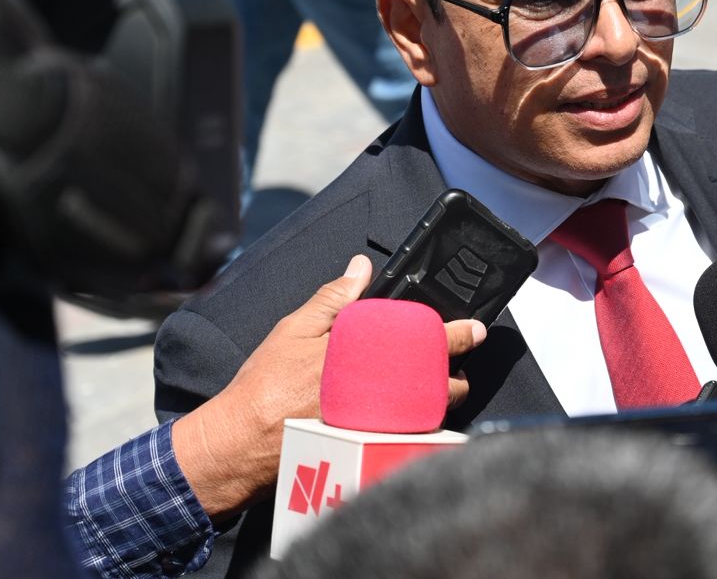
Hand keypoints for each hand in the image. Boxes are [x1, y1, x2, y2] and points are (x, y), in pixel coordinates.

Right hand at [170, 255, 486, 517]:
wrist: (241, 444)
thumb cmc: (264, 385)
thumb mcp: (294, 330)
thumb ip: (334, 298)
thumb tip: (361, 267)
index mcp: (366, 356)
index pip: (427, 341)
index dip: (457, 334)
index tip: (475, 328)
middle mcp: (379, 393)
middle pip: (442, 385)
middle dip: (453, 373)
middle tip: (452, 360)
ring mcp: (379, 425)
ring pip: (431, 413)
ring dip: (437, 398)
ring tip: (431, 386)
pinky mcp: (371, 449)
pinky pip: (411, 434)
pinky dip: (414, 421)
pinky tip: (402, 412)